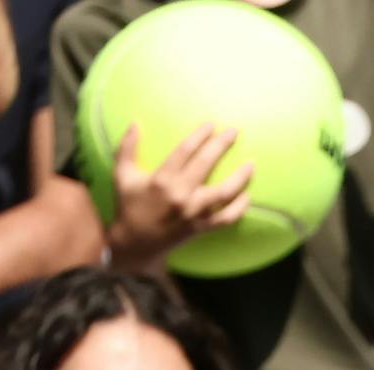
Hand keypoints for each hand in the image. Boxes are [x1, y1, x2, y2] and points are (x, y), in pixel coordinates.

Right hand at [104, 122, 252, 271]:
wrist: (137, 242)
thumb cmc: (129, 205)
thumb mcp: (122, 175)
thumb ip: (126, 148)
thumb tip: (135, 123)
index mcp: (161, 180)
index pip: (184, 151)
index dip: (199, 136)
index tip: (211, 125)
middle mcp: (180, 195)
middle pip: (205, 165)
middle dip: (221, 145)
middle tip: (234, 131)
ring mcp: (193, 213)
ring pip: (223, 193)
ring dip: (240, 178)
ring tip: (251, 164)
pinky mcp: (201, 228)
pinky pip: (227, 218)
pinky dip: (240, 208)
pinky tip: (247, 195)